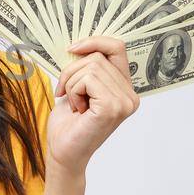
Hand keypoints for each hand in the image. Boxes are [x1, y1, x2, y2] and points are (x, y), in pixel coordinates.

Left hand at [47, 35, 139, 174]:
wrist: (63, 153)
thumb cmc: (68, 123)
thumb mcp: (78, 87)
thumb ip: (87, 67)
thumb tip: (80, 44)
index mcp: (125, 89)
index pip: (117, 48)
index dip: (94, 41)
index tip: (72, 49)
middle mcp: (130, 96)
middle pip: (98, 57)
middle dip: (72, 71)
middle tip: (65, 93)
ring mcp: (124, 102)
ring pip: (91, 67)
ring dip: (71, 83)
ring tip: (73, 104)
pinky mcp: (113, 107)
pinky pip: (87, 79)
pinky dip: (73, 91)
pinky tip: (76, 109)